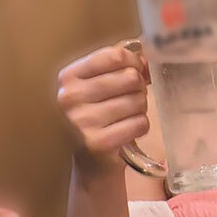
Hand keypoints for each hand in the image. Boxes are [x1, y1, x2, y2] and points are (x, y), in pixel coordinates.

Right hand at [56, 41, 151, 170]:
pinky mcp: (98, 143)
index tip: (134, 71)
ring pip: (137, 101)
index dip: (134, 62)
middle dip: (138, 89)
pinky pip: (140, 123)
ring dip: (140, 108)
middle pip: (130, 78)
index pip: (115, 55)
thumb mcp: (102, 83)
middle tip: (130, 99)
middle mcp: (70, 97)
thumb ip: (122, 64)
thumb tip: (148, 58)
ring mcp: (81, 121)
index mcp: (69, 76)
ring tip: (127, 116)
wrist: (91, 160)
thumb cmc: (101, 113)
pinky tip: (128, 130)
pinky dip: (141, 126)